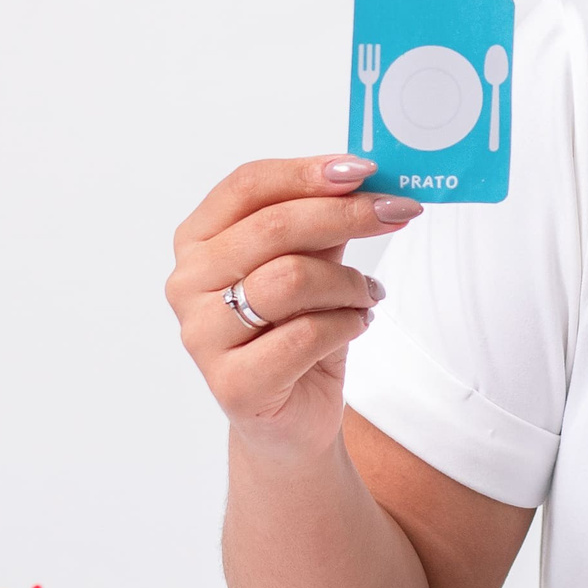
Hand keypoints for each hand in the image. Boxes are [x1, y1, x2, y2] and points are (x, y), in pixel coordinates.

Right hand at [166, 155, 420, 461]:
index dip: (307, 172)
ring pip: (290, 279)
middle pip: (272, 228)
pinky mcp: (233, 384)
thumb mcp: (311, 263)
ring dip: (348, 282)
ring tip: (367, 294)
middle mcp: (188, 283)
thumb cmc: (295, 330)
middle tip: (398, 213)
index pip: (247, 185)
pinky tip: (356, 325)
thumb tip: (365, 180)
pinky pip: (306, 334)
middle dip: (346, 215)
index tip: (364, 169)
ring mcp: (202, 335)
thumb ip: (323, 223)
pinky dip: (347, 323)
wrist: (291, 418)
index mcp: (199, 240)